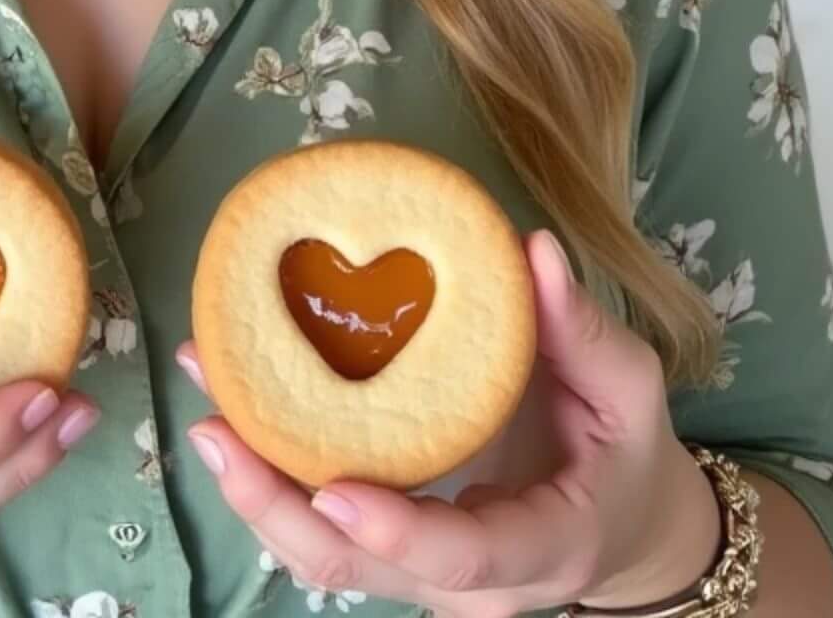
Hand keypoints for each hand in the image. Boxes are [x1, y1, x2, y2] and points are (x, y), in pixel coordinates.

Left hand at [179, 229, 721, 617]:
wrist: (622, 531)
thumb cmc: (625, 457)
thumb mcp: (630, 393)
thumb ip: (585, 329)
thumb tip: (532, 248)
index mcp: (541, 548)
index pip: (464, 557)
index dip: (398, 533)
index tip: (336, 491)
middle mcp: (466, 584)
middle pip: (356, 572)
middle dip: (277, 509)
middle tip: (215, 431)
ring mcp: (418, 575)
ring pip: (322, 558)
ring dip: (255, 490)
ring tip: (203, 408)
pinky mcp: (387, 547)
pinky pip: (319, 528)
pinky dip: (270, 476)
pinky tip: (228, 407)